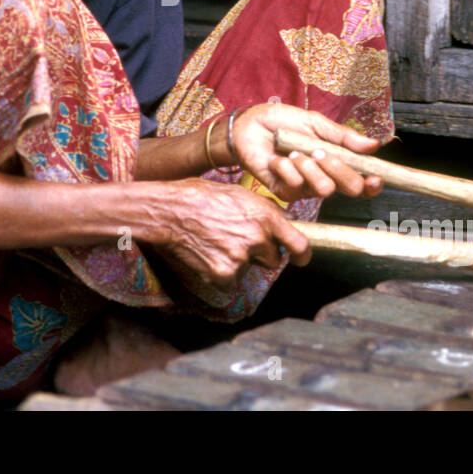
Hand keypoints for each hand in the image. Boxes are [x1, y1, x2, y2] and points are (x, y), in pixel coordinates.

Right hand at [154, 179, 311, 289]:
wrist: (170, 211)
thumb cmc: (201, 196)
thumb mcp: (240, 194)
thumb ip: (264, 211)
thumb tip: (280, 224)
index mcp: (265, 216)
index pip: (298, 244)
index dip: (302, 255)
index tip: (301, 259)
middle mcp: (257, 238)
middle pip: (273, 259)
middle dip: (261, 253)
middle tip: (238, 240)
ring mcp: (241, 258)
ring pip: (248, 268)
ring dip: (238, 260)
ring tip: (216, 241)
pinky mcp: (224, 274)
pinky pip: (230, 279)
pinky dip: (221, 271)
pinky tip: (208, 253)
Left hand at [228, 102, 384, 202]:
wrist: (249, 126)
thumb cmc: (283, 122)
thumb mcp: (315, 123)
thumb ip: (343, 137)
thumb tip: (374, 145)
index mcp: (336, 162)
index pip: (362, 182)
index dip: (372, 184)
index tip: (375, 176)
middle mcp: (325, 178)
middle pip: (350, 188)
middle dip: (339, 168)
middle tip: (319, 151)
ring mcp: (305, 188)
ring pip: (324, 189)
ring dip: (309, 167)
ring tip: (294, 152)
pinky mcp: (285, 192)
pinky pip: (296, 186)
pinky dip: (286, 167)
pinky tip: (276, 157)